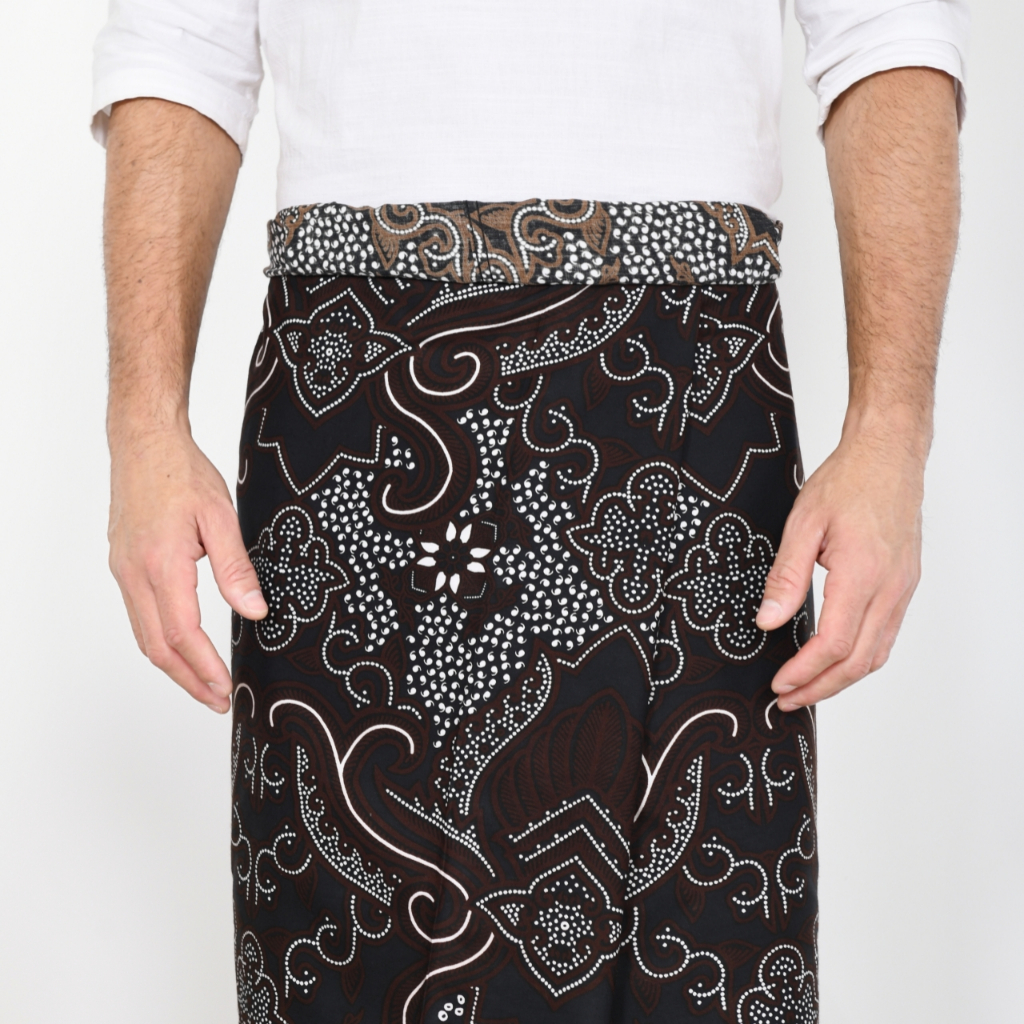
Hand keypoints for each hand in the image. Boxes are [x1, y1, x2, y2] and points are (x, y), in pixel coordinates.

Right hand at [108, 425, 267, 712]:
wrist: (143, 442)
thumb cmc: (182, 472)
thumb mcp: (222, 516)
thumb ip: (237, 567)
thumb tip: (255, 611)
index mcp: (161, 564)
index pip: (183, 634)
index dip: (205, 668)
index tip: (226, 689)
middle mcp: (134, 574)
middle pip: (158, 647)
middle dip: (189, 680)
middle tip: (218, 700)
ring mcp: (124, 571)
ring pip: (145, 635)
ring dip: (174, 666)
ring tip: (204, 684)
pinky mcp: (123, 565)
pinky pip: (140, 616)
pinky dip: (161, 641)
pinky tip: (183, 647)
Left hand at [755, 414, 924, 711]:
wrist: (888, 456)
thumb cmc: (848, 481)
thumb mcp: (803, 524)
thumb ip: (785, 577)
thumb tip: (768, 621)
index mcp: (863, 574)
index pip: (835, 643)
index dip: (805, 671)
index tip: (781, 684)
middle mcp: (890, 588)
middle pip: (859, 661)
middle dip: (821, 687)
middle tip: (789, 699)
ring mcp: (902, 588)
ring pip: (877, 653)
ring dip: (842, 678)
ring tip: (808, 688)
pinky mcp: (905, 584)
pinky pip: (887, 635)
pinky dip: (861, 657)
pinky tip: (837, 660)